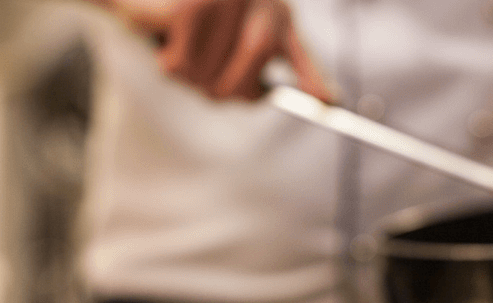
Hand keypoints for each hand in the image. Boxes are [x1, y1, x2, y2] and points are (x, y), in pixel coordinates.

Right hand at [95, 0, 332, 101]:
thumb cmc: (190, 15)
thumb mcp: (236, 38)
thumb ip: (266, 69)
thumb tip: (324, 99)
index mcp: (273, 14)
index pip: (299, 52)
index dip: (314, 77)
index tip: (328, 103)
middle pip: (248, 71)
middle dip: (225, 90)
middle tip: (207, 88)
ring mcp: (222, 1)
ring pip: (208, 77)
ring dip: (188, 77)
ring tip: (180, 48)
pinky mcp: (188, 9)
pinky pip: (181, 65)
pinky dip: (167, 61)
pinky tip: (164, 39)